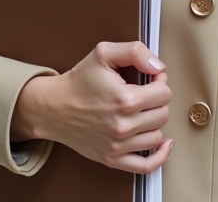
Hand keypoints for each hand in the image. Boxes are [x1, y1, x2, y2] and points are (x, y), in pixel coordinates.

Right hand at [11, 41, 173, 173]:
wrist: (53, 107)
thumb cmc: (78, 82)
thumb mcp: (103, 53)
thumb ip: (134, 52)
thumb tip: (158, 66)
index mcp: (125, 99)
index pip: (164, 93)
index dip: (159, 82)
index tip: (151, 80)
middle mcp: (123, 125)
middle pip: (163, 114)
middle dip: (157, 101)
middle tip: (144, 94)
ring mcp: (118, 145)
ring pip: (157, 136)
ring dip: (153, 122)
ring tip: (141, 112)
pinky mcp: (112, 159)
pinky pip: (146, 165)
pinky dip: (159, 156)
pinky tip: (164, 144)